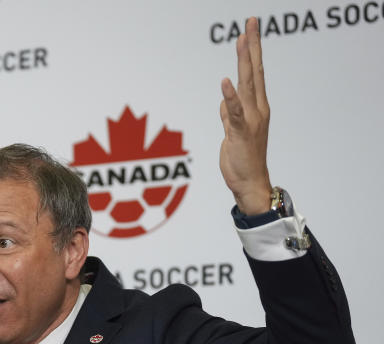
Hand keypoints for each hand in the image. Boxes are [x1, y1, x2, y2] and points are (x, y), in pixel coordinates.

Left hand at [219, 17, 272, 214]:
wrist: (250, 183)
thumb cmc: (243, 159)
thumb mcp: (232, 133)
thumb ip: (229, 116)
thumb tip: (224, 105)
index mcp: (256, 107)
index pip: (255, 73)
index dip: (252, 50)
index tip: (249, 28)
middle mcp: (256, 109)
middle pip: (254, 71)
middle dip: (251, 46)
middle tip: (250, 22)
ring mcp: (250, 120)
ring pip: (247, 85)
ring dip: (244, 62)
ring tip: (241, 40)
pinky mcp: (239, 132)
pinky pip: (233, 112)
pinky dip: (229, 97)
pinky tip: (225, 82)